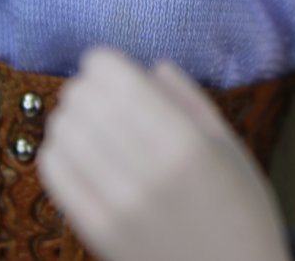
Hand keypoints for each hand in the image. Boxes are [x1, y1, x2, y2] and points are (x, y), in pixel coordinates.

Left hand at [37, 48, 292, 260]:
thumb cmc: (240, 215)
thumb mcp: (230, 149)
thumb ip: (191, 100)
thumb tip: (152, 67)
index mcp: (186, 142)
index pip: (114, 78)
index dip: (102, 62)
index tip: (109, 66)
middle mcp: (148, 171)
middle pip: (83, 100)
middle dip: (85, 87)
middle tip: (98, 95)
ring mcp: (119, 205)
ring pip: (63, 132)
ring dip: (69, 117)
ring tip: (87, 123)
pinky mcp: (97, 233)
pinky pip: (53, 173)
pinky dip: (57, 151)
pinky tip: (76, 153)